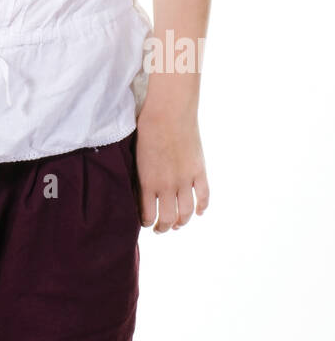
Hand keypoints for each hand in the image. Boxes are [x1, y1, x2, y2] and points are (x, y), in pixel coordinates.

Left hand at [135, 109, 209, 231]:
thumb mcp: (136, 156)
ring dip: (182, 222)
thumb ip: (140, 175)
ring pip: (186, 212)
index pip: (147, 215)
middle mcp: (166, 186)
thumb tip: (139, 190)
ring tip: (178, 224)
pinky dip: (202, 207)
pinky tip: (198, 212)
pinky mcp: (199, 171)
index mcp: (147, 182)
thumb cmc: (146, 128)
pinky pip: (204, 196)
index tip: (146, 223)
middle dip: (163, 227)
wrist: (168, 111)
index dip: (147, 223)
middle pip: (167, 218)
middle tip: (161, 229)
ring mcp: (185, 180)